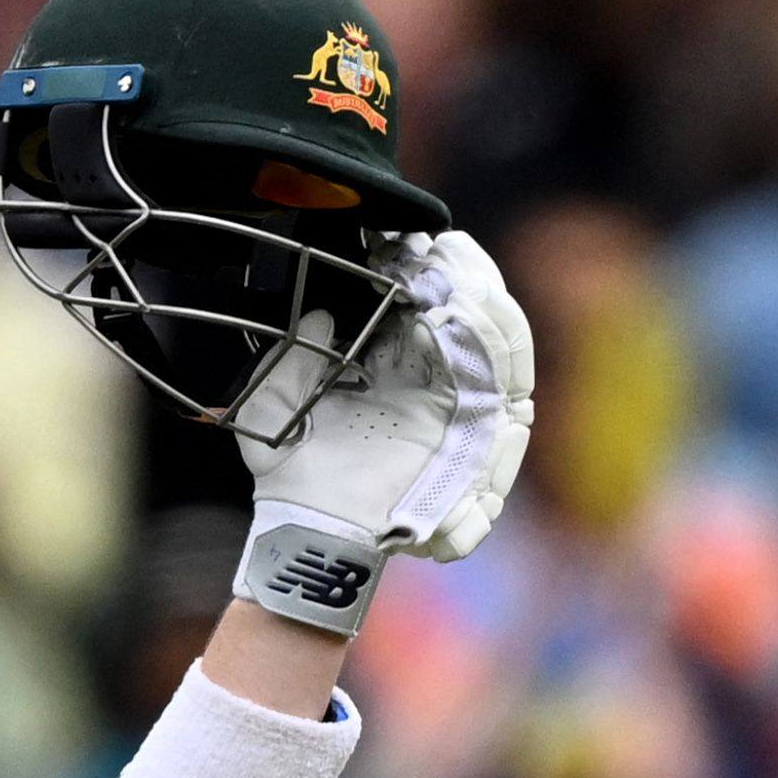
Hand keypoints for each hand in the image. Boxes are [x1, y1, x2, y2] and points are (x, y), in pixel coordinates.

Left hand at [232, 230, 533, 630]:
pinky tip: (462, 320)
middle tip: (447, 248)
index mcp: (399, 375)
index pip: (436, 310)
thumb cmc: (293, 478)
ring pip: (501, 351)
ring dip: (484, 308)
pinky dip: (489, 354)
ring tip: (458, 274)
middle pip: (480, 321)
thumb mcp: (272, 408)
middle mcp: (440, 391)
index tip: (412, 244)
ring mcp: (466, 418)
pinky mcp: (481, 447)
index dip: (434, 274)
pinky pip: (504, 394)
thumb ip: (288, 360)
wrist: (312, 534)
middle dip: (470, 278)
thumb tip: (317, 318)